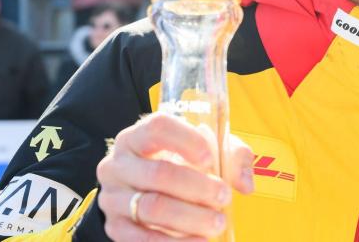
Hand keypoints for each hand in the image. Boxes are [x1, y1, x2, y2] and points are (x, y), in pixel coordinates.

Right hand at [97, 113, 254, 240]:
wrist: (149, 191)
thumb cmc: (181, 164)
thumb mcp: (206, 151)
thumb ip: (231, 157)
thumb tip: (245, 183)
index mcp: (138, 136)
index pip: (158, 127)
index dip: (186, 141)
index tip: (211, 159)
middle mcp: (118, 164)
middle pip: (157, 173)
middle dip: (197, 187)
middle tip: (224, 197)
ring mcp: (113, 197)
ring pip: (151, 207)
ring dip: (189, 218)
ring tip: (217, 222)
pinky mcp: (115, 227)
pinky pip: (141, 238)